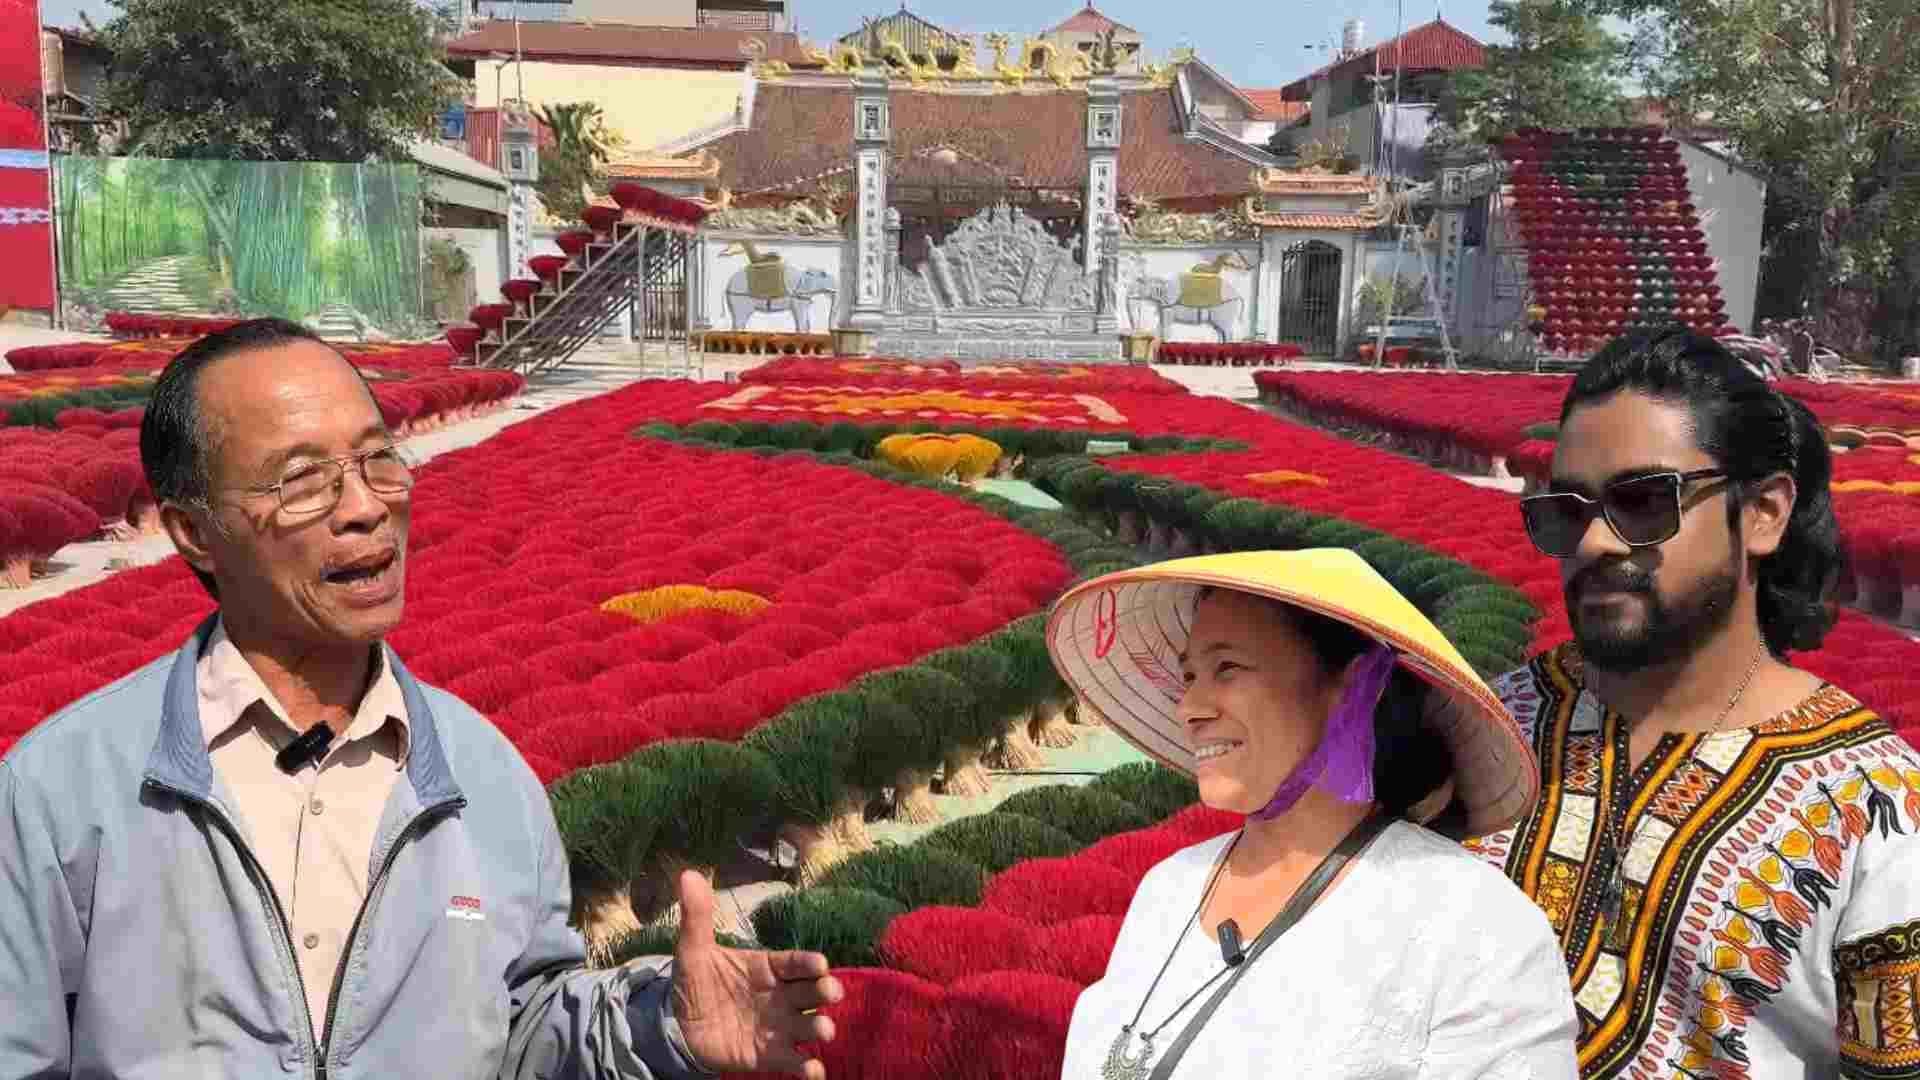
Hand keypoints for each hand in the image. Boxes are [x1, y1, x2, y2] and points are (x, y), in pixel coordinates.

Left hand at [669, 870, 843, 1078]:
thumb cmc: (696, 983)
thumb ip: (697, 916)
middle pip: (810, 992)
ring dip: (819, 1028)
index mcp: (769, 967)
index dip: (807, 963)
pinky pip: (793, 1062)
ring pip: (807, 1026)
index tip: (820, 964)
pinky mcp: (769, 1056)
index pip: (794, 962)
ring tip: (823, 1031)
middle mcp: (781, 996)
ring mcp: (778, 1027)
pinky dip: (806, 1068)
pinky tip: (813, 1071)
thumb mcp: (693, 950)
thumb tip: (688, 874)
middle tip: (831, 993)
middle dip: (824, 992)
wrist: (678, 1026)